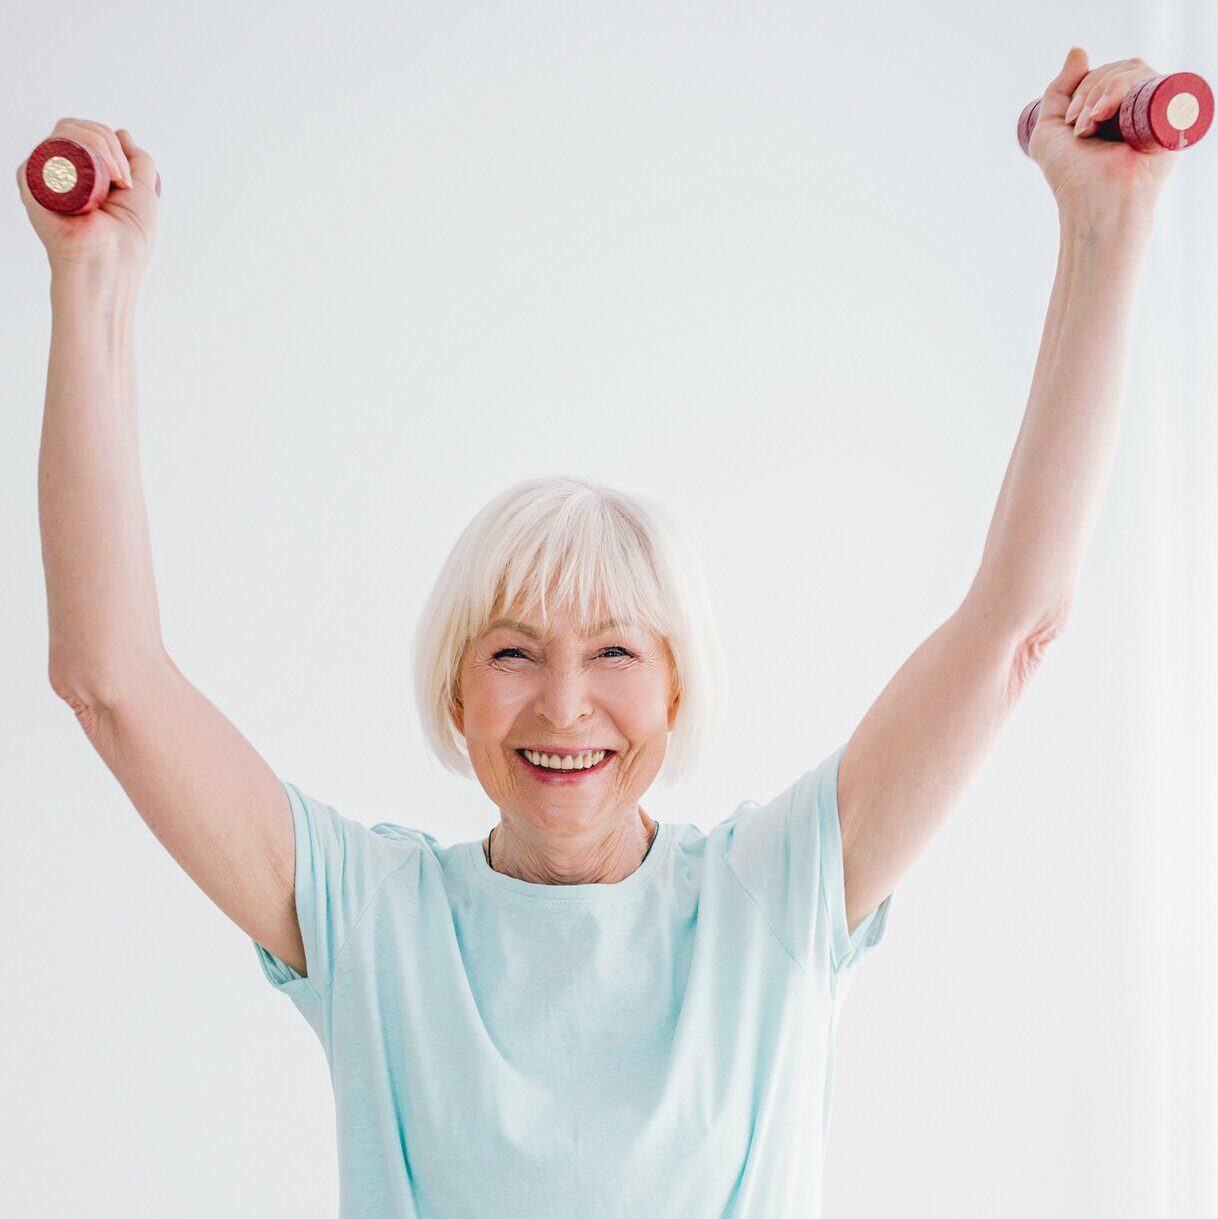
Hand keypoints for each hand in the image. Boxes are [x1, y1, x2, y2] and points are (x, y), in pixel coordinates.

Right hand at [16, 119, 158, 273]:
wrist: (110, 263)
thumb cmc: (127, 241)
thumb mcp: (143, 193)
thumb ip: (139, 162)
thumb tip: (122, 134)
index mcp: (82, 174)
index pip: (88, 135)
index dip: (112, 143)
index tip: (129, 176)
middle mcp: (61, 172)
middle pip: (76, 128)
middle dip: (108, 143)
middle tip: (124, 179)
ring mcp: (45, 175)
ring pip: (65, 130)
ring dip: (99, 145)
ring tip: (116, 180)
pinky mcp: (31, 179)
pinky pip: (50, 146)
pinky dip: (80, 147)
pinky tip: (98, 175)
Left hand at [1028, 48, 1179, 219]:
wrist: (1093, 201)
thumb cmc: (1071, 176)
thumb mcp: (1049, 129)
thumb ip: (1058, 90)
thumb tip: (1079, 50)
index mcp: (1113, 110)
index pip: (1104, 74)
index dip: (1081, 88)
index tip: (1068, 124)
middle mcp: (1137, 108)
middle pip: (1119, 67)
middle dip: (1089, 91)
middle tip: (1079, 128)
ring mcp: (1155, 110)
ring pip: (1133, 69)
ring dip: (1101, 92)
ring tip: (1089, 126)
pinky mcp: (1172, 115)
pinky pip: (1152, 79)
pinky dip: (1122, 88)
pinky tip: (1106, 114)